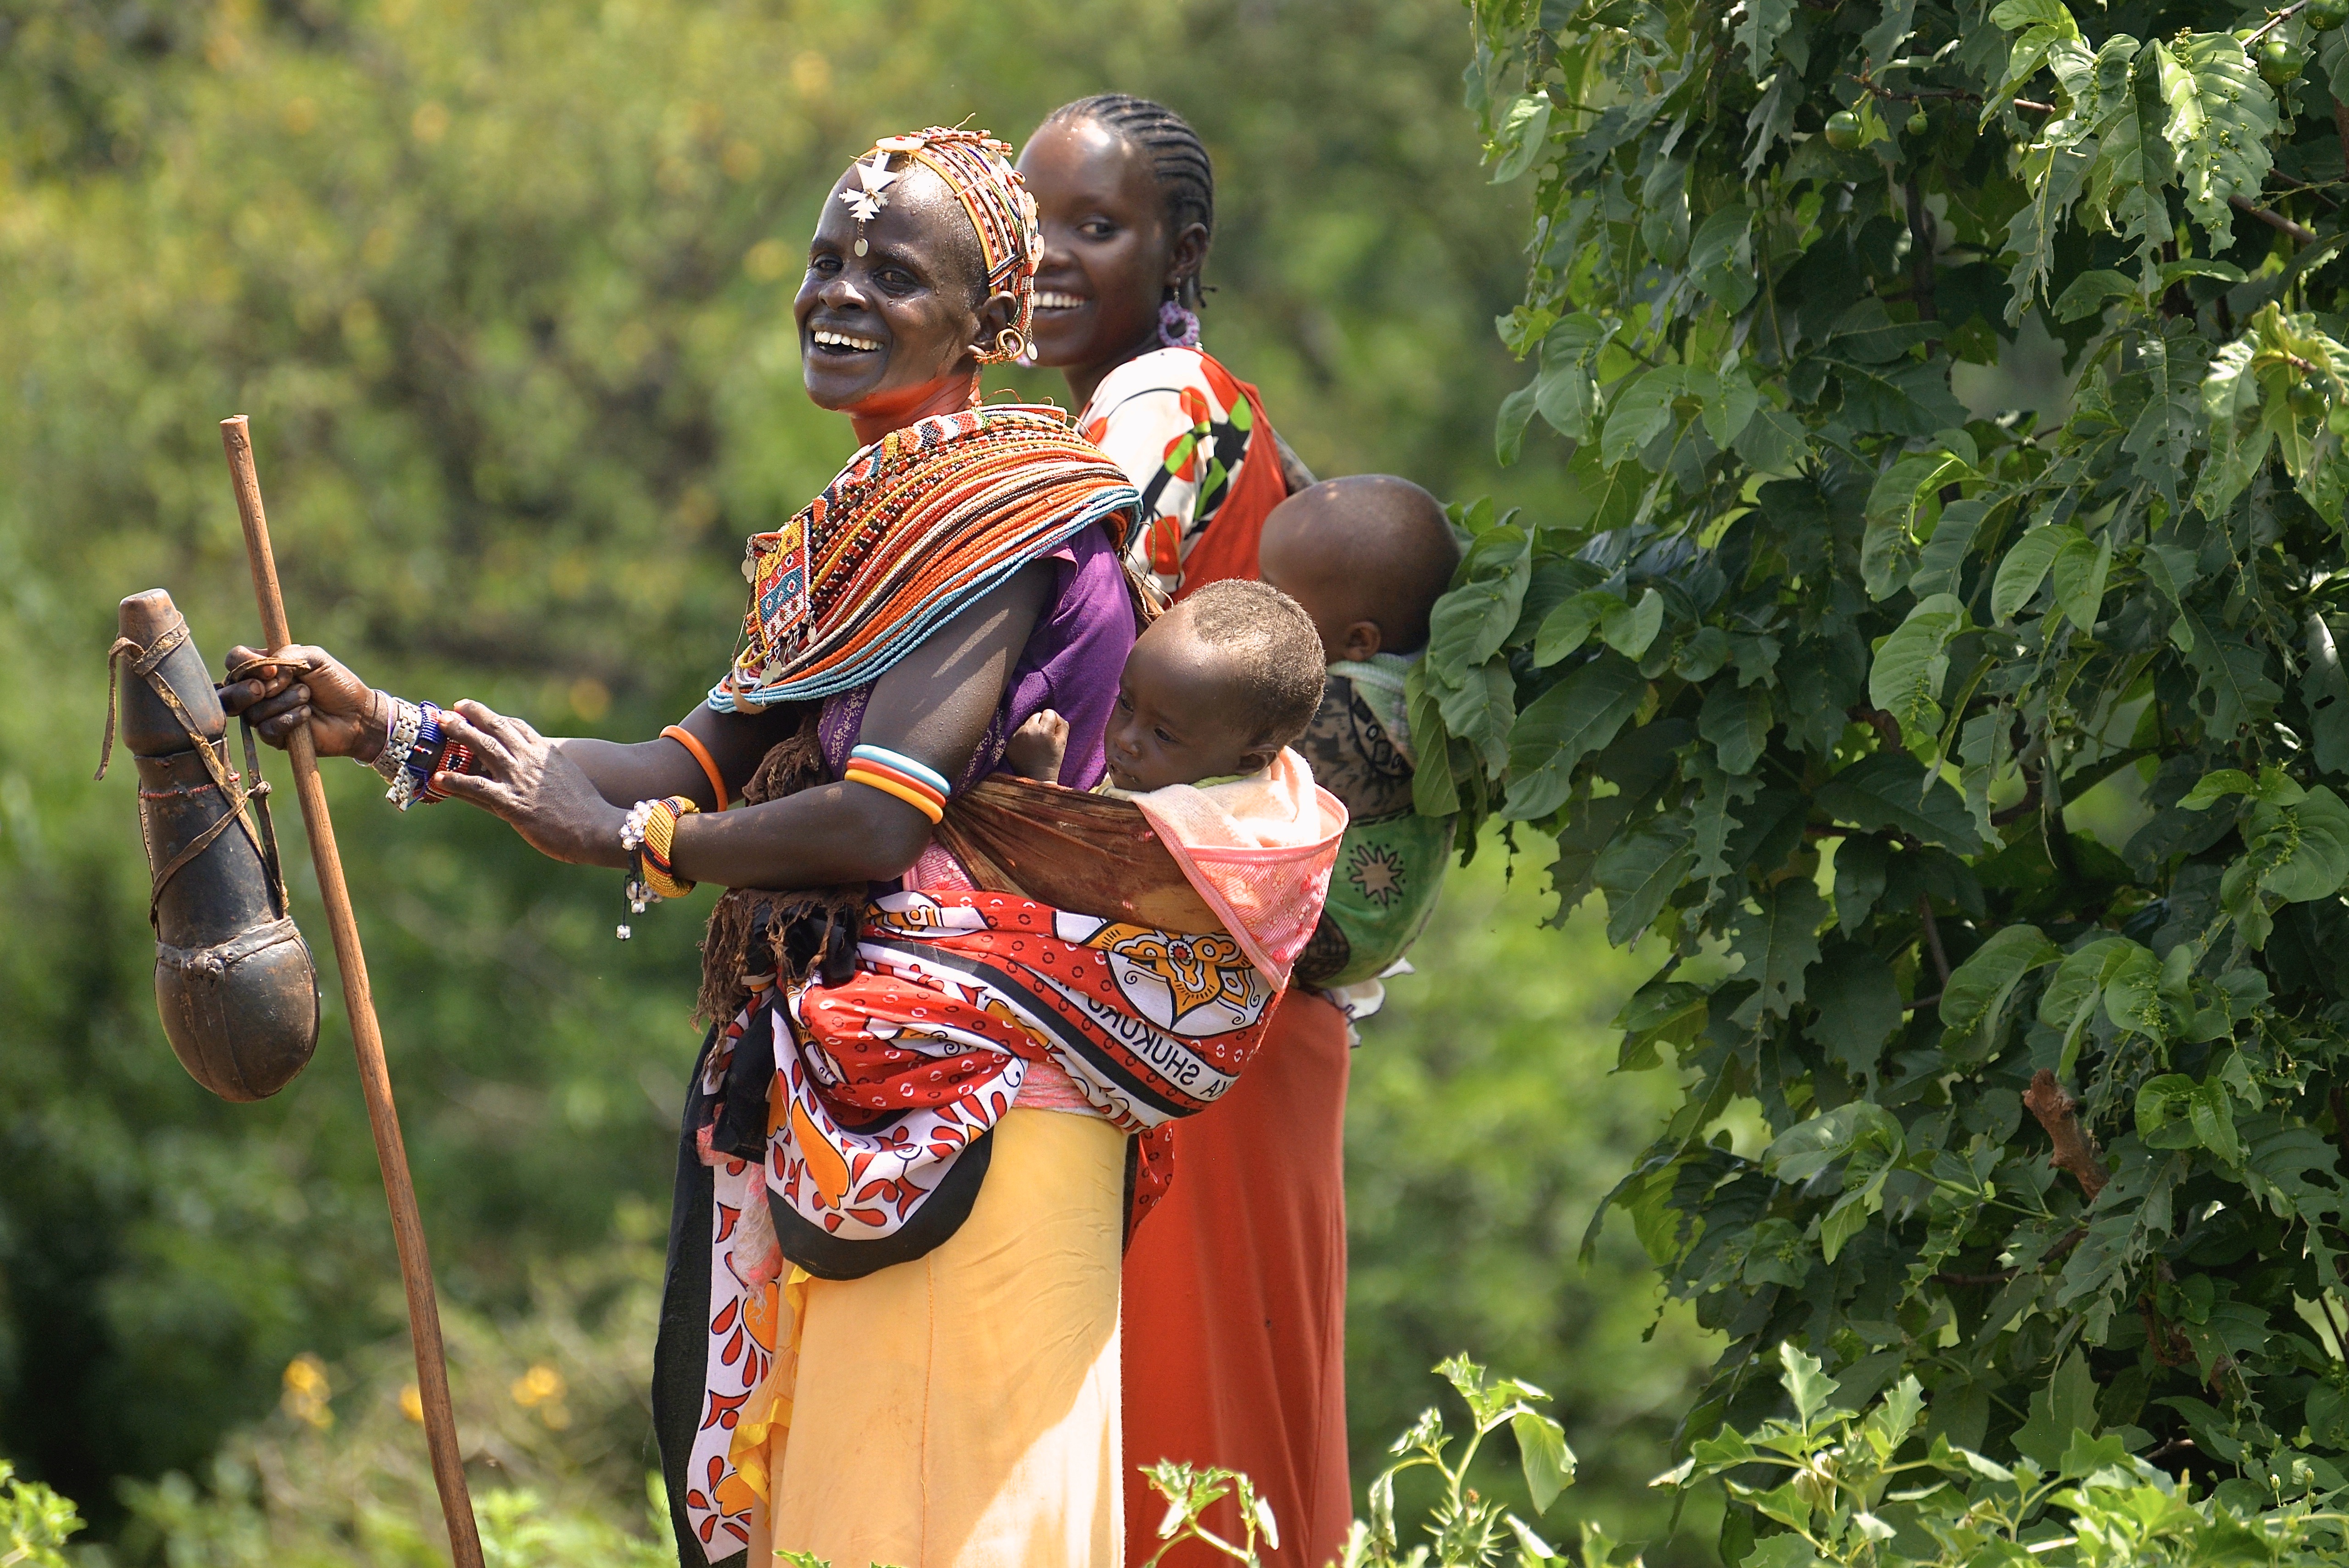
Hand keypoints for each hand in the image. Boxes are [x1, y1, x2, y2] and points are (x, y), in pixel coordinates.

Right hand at [217, 644, 384, 758]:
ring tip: (307, 696)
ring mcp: (265, 714)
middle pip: (229, 692)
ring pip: (252, 712)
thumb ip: (287, 655)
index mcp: (265, 667)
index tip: (273, 667)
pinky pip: (267, 730)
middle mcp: (259, 690)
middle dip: (247, 689)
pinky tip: (306, 715)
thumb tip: (266, 670)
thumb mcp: (315, 658)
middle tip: (271, 687)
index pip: (235, 660)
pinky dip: (288, 720)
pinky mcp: (275, 736)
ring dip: (282, 702)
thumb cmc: (337, 683)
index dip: (245, 663)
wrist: (357, 713)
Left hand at [433, 701, 627, 866]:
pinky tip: (438, 778)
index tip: (478, 711)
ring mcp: (521, 780)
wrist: (599, 828)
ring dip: (460, 733)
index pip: (517, 727)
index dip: (495, 717)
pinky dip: (456, 781)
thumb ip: (550, 773)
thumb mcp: (570, 781)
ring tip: (441, 725)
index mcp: (547, 754)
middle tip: (452, 708)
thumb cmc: (589, 812)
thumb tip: (538, 776)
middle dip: (473, 715)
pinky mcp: (513, 804)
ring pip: (485, 748)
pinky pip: (478, 788)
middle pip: (498, 728)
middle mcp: (532, 761)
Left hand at [1005, 709, 1069, 782]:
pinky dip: (1022, 735)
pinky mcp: (1007, 742)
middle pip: (1036, 715)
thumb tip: (1054, 716)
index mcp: (1042, 731)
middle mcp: (1026, 731)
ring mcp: (1015, 736)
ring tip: (1035, 742)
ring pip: (1025, 721)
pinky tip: (1026, 746)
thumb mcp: (1063, 743)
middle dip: (1041, 723)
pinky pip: (1016, 730)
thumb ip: (1062, 724)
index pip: (1048, 712)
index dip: (1054, 721)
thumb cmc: (1052, 761)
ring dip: (1031, 728)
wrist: (1037, 779)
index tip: (1054, 733)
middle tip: (1044, 738)